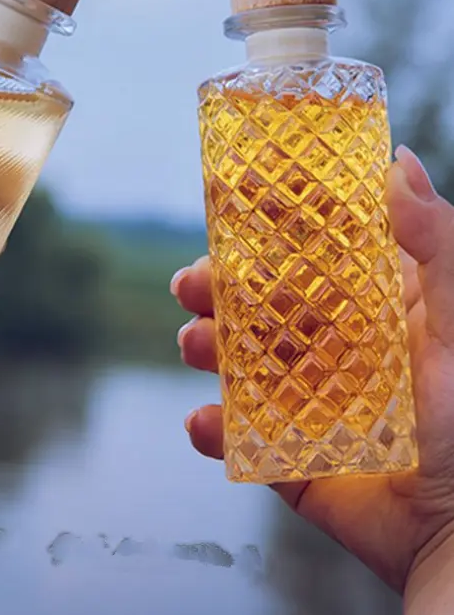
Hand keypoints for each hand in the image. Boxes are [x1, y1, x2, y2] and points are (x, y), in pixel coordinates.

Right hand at [171, 146, 453, 604]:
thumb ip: (435, 244)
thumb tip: (397, 164)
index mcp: (376, 311)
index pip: (314, 256)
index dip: (273, 226)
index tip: (233, 198)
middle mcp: (336, 351)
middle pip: (262, 307)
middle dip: (219, 290)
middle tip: (191, 281)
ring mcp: (308, 403)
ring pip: (240, 364)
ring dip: (207, 349)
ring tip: (192, 345)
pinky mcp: (289, 455)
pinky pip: (239, 437)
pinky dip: (213, 429)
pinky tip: (204, 422)